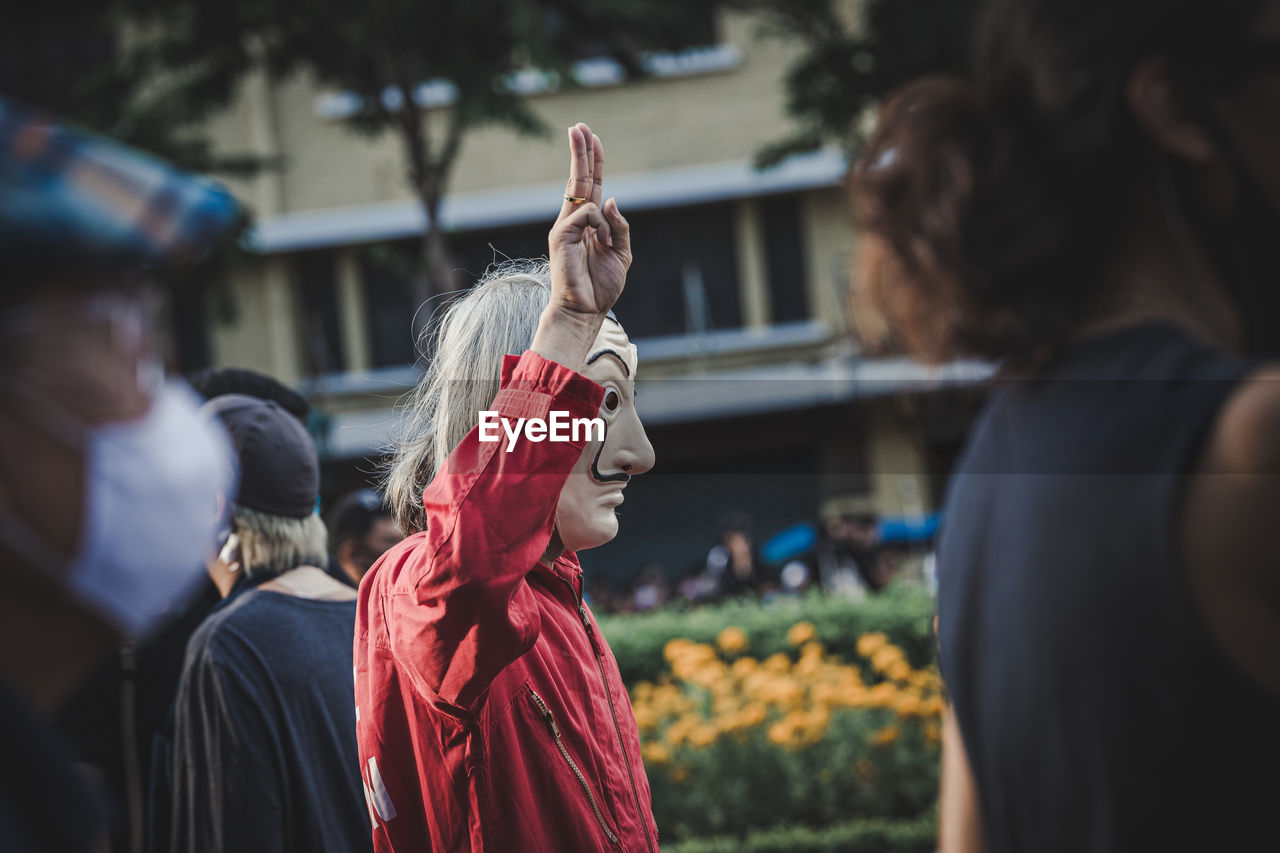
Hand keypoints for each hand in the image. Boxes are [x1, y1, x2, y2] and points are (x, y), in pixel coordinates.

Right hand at [547, 122, 630, 317]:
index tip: (591, 138)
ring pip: (579, 189)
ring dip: (600, 209)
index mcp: (590, 224)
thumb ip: (620, 226)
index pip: (590, 185)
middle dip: (580, 150)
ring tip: (605, 243)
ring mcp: (565, 225)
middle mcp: (575, 220)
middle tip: (578, 125)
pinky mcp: (560, 233)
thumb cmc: (601, 286)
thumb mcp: (622, 253)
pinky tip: (599, 242)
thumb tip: (611, 200)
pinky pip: (586, 213)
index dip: (592, 161)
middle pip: (578, 177)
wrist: (584, 310)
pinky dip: (598, 224)